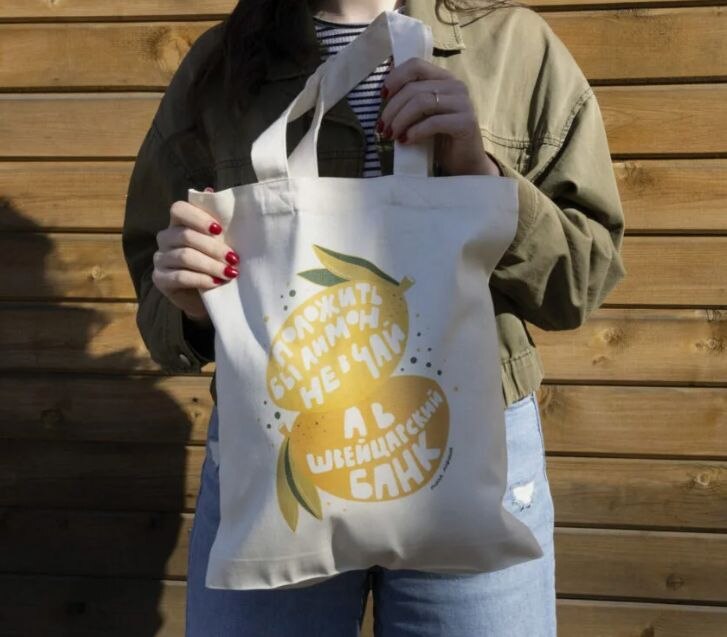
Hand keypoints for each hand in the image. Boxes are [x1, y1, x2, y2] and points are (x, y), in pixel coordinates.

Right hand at [152, 188, 238, 324]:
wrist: (206, 296)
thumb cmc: (214, 262)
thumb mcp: (219, 242)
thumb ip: (216, 221)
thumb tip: (212, 192)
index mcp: (178, 223)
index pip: (179, 209)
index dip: (198, 218)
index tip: (219, 230)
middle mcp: (165, 238)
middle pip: (185, 235)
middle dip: (213, 247)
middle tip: (233, 258)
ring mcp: (160, 259)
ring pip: (184, 257)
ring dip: (210, 265)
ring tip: (229, 273)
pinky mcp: (160, 279)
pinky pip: (180, 277)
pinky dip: (201, 279)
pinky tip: (216, 282)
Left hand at [378, 58, 501, 176]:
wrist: (464, 163)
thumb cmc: (440, 139)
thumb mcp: (421, 116)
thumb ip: (409, 101)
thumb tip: (383, 91)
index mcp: (444, 79)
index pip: (416, 65)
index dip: (395, 78)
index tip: (382, 97)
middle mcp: (456, 86)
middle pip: (414, 87)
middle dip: (392, 108)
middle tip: (382, 127)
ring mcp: (463, 103)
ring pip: (422, 102)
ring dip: (400, 120)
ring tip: (391, 135)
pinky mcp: (466, 123)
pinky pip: (433, 122)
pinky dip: (415, 132)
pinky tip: (406, 141)